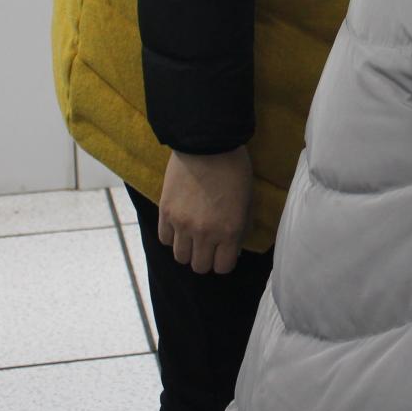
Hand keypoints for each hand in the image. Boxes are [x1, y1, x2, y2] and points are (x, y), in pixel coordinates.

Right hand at [157, 148, 255, 274]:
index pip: (222, 268)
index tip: (223, 252)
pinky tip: (179, 225)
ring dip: (188, 249)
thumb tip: (233, 249)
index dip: (223, 261)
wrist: (207, 143)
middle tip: (208, 244)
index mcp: (230, 231)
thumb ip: (240, 228)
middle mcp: (205, 233)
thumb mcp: (247, 200)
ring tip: (192, 235)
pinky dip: (172, 236)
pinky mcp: (165, 212)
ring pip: (180, 257)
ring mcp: (182, 224)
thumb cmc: (234, 168)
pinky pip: (164, 239)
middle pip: (199, 267)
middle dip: (205, 258)